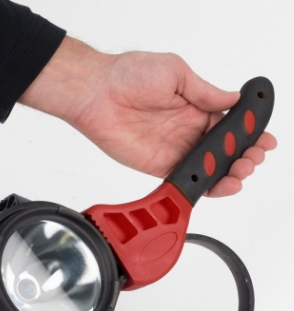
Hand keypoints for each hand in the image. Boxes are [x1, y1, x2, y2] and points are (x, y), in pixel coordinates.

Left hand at [19, 38, 276, 196]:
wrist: (97, 93)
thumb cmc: (130, 75)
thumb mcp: (177, 73)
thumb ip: (206, 93)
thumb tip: (234, 100)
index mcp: (196, 107)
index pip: (230, 125)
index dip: (249, 133)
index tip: (264, 139)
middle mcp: (187, 130)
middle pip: (223, 150)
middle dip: (244, 156)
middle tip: (253, 157)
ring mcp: (174, 150)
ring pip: (209, 168)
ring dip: (230, 172)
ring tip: (243, 170)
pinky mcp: (159, 166)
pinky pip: (186, 179)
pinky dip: (205, 185)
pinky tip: (221, 184)